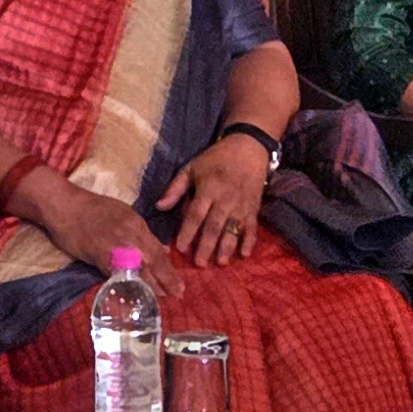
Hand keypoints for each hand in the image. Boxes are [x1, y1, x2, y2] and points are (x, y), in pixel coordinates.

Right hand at [33, 180, 172, 285]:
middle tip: (176, 297)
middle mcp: (130, 240)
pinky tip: (135, 295)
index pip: (158, 255)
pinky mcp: (99, 260)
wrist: (66, 207)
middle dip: (165, 284)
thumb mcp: (125, 214)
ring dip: (149, 289)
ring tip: (160, 299)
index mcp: (137, 227)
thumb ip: (143, 234)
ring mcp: (115, 252)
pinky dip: (128, 287)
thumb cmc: (94, 208)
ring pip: (138, 274)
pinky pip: (118, 277)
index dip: (170, 273)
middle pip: (153, 266)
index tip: (180, 287)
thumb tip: (162, 250)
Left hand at [158, 136, 271, 266]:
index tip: (180, 248)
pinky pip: (252, 226)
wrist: (248, 147)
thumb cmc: (216, 159)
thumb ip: (176, 188)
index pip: (196, 214)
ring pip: (233, 228)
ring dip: (227, 246)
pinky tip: (244, 254)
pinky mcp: (253, 208)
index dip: (188, 231)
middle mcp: (225, 199)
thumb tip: (159, 206)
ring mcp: (241, 205)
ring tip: (220, 262)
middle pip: (214, 225)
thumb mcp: (192, 167)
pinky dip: (250, 240)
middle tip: (199, 264)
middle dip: (207, 245)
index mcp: (208, 189)